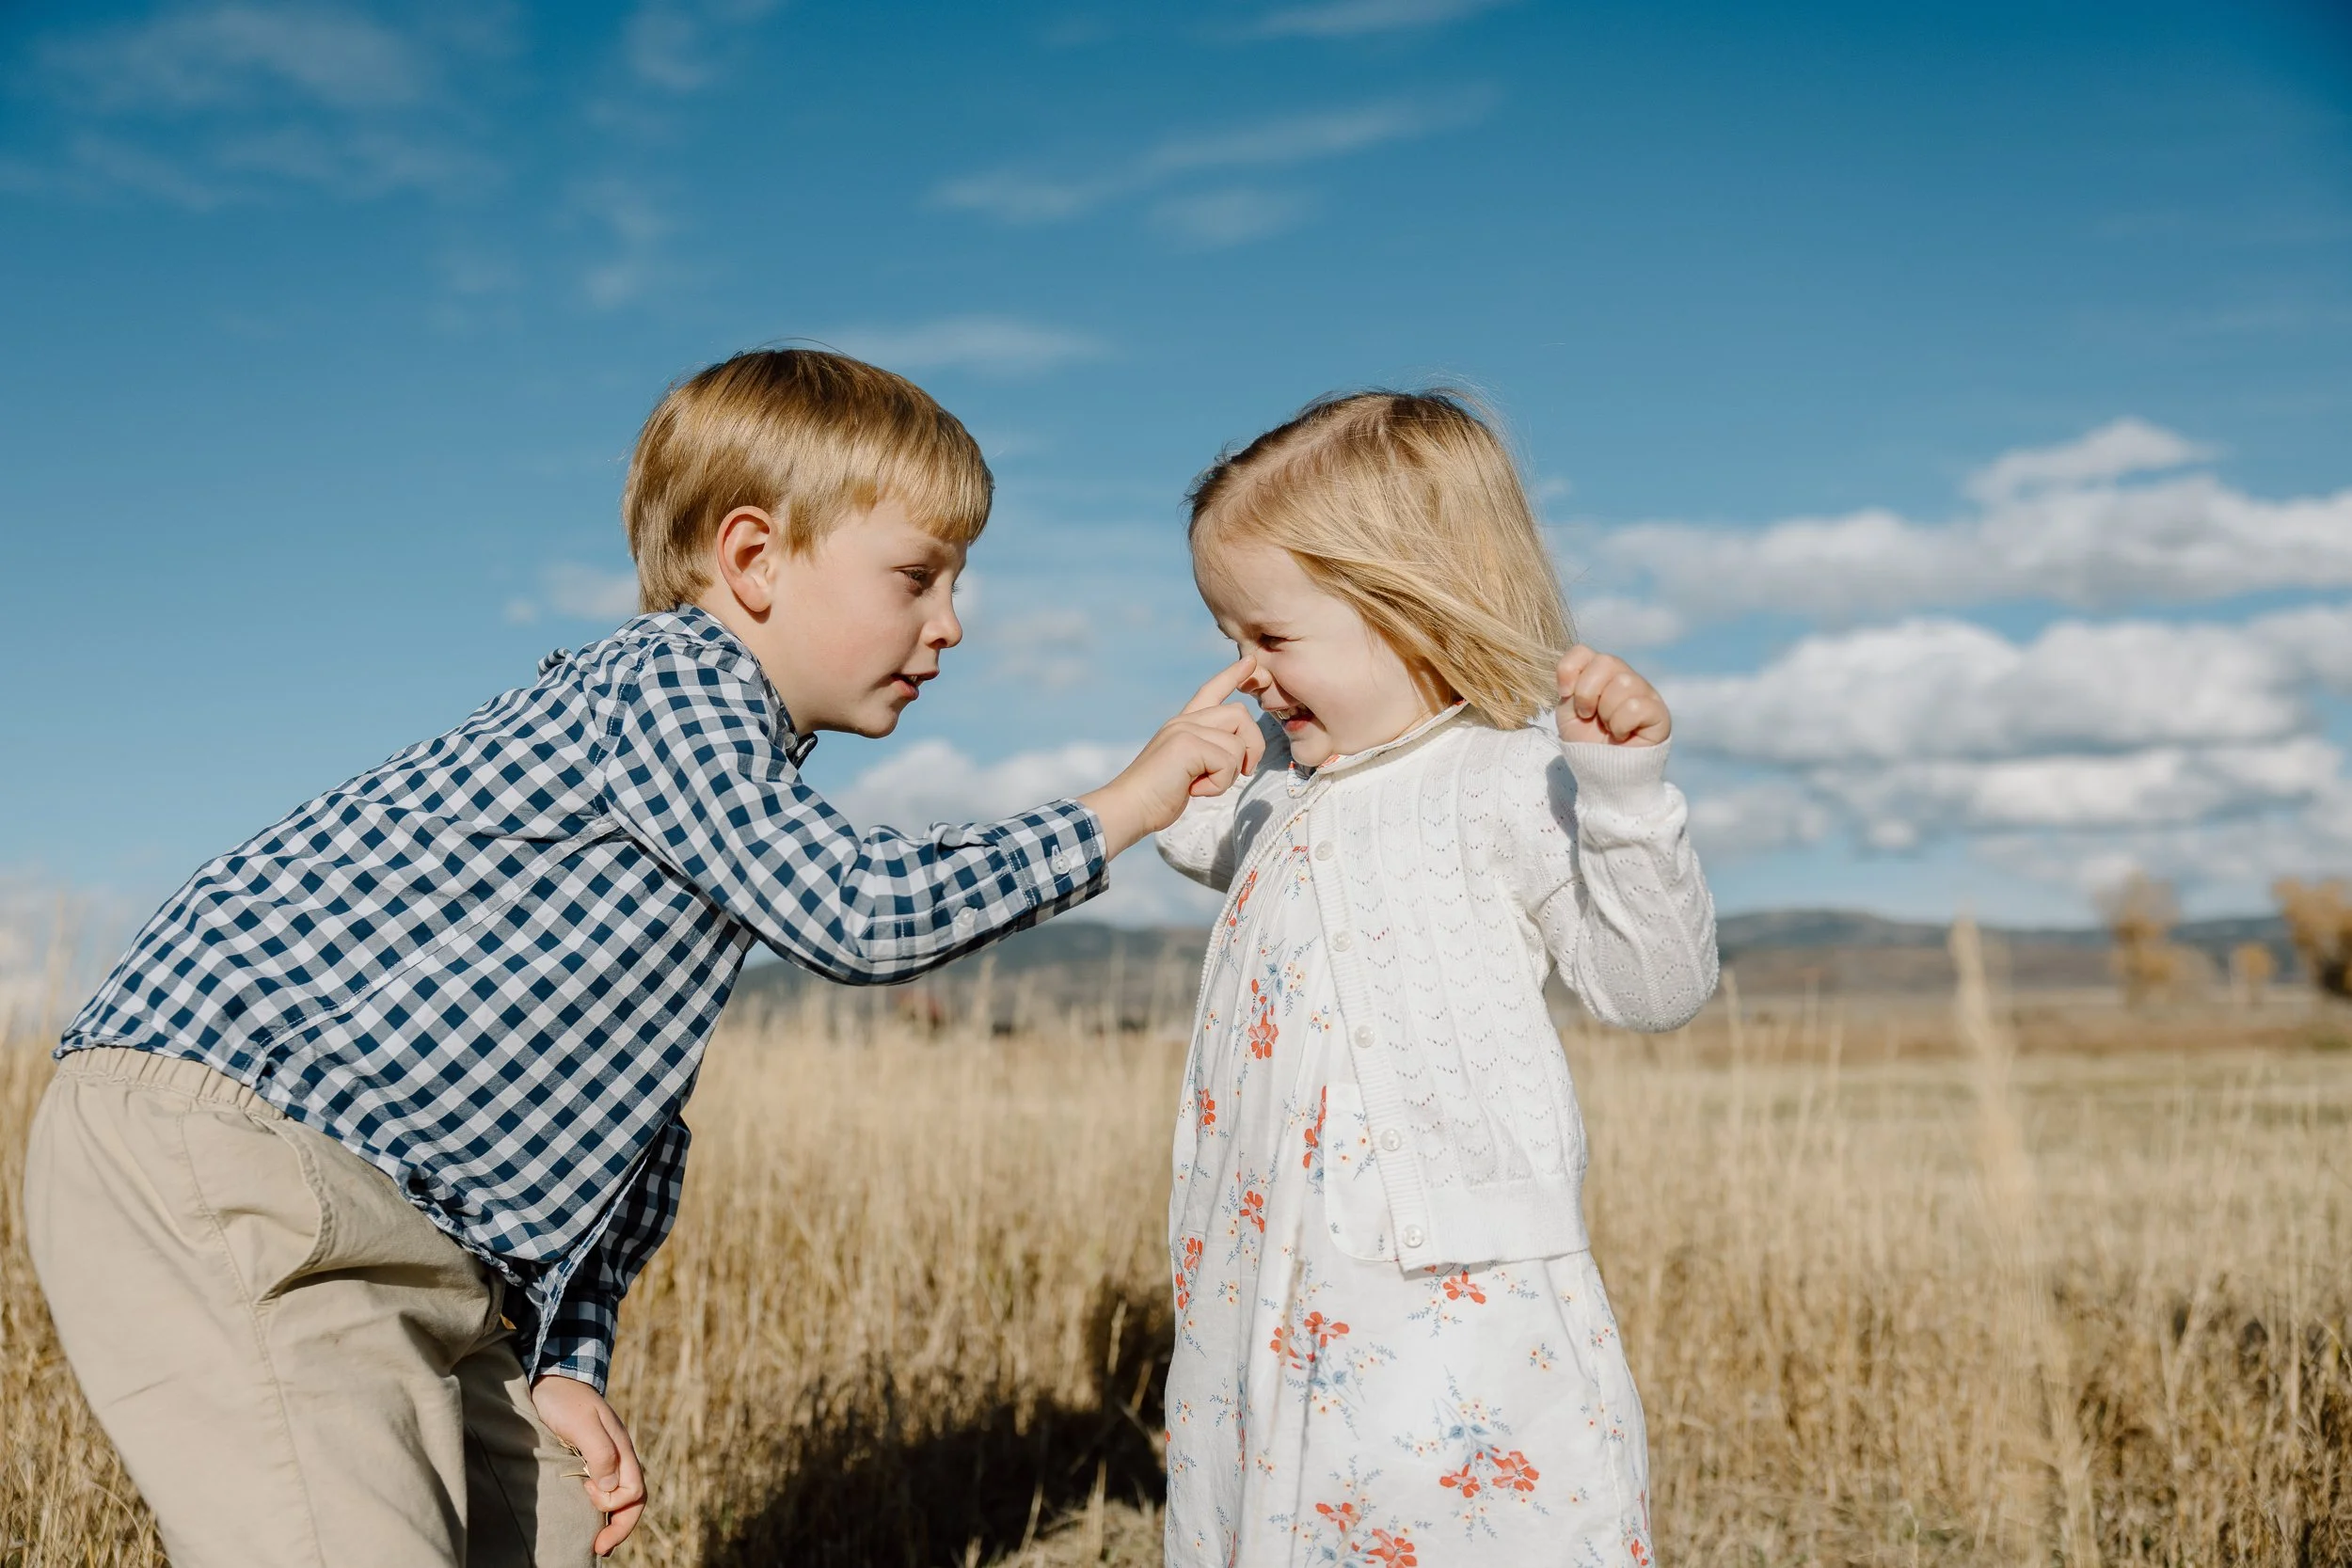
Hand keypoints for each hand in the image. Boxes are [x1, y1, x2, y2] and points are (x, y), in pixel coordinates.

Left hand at [531, 1374, 645, 1556]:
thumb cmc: (564, 1399)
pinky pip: (604, 1491)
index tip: (586, 1491)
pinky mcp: (589, 1460)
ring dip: (611, 1522)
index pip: (634, 1491)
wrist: (551, 1379)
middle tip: (598, 1549)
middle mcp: (618, 1457)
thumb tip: (610, 1487)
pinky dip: (600, 1511)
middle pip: (633, 1499)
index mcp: (622, 1448)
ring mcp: (605, 1459)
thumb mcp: (581, 1423)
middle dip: (620, 1527)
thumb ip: (600, 1452)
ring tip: (596, 1543)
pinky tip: (588, 1520)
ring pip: (620, 1498)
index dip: (613, 1504)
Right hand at [1079, 658, 1265, 857]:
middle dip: (1253, 745)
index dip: (1233, 675)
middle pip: (1240, 714)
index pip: (1211, 690)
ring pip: (1238, 744)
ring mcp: (1185, 729)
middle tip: (1244, 771)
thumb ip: (1207, 753)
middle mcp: (1185, 721)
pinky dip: (1219, 784)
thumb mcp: (1187, 768)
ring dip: (1229, 774)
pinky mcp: (1187, 744)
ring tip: (1204, 786)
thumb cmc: (1158, 796)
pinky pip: (1228, 762)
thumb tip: (1239, 757)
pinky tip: (1195, 790)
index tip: (1250, 662)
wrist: (1130, 807)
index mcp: (1183, 724)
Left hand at [1555, 646, 1670, 746]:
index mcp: (1599, 674)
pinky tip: (1622, 735)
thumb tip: (1575, 673)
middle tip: (1587, 715)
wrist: (1603, 773)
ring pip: (1623, 683)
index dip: (1569, 669)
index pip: (1583, 651)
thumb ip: (1570, 687)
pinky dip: (1621, 724)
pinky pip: (1636, 706)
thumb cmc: (1586, 742)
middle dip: (1587, 692)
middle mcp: (1624, 677)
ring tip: (1608, 727)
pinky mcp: (1659, 712)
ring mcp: (1644, 692)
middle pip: (1606, 661)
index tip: (1564, 694)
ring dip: (1606, 712)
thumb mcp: (1568, 713)